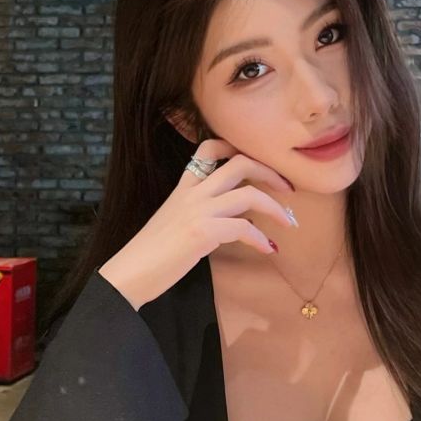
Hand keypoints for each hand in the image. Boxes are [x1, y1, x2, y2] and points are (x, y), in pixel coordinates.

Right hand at [99, 139, 296, 310]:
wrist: (130, 272)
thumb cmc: (152, 254)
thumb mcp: (174, 222)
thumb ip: (199, 213)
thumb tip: (232, 221)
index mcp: (184, 187)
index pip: (208, 148)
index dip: (236, 148)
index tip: (257, 162)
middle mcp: (193, 192)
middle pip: (240, 163)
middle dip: (270, 172)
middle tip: (288, 189)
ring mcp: (198, 210)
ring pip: (249, 194)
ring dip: (276, 208)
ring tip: (289, 222)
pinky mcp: (204, 232)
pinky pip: (244, 228)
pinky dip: (261, 239)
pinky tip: (267, 249)